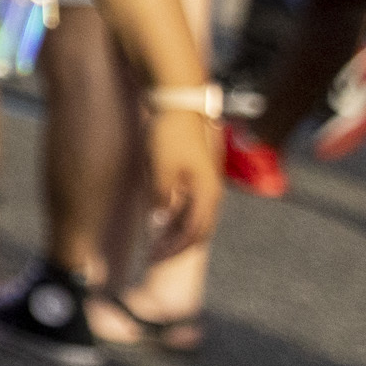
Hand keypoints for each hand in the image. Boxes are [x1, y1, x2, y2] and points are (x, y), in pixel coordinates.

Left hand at [144, 105, 222, 252]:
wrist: (178, 107)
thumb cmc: (169, 136)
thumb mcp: (161, 169)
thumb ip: (161, 198)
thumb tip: (159, 222)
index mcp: (207, 194)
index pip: (193, 233)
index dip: (174, 248)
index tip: (154, 258)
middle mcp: (211, 193)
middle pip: (198, 231)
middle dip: (177, 247)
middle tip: (154, 259)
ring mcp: (205, 186)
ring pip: (194, 220)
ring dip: (176, 235)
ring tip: (155, 246)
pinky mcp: (196, 178)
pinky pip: (189, 207)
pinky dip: (176, 220)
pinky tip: (160, 226)